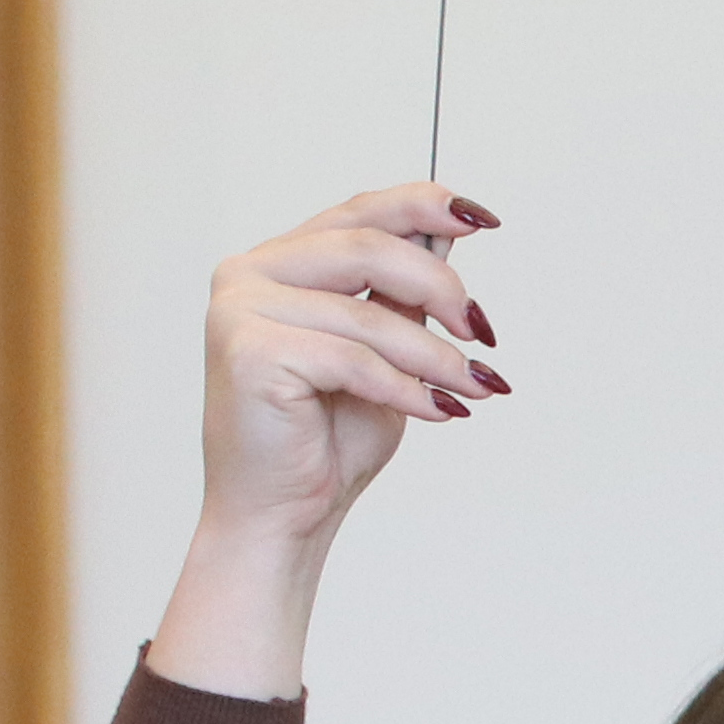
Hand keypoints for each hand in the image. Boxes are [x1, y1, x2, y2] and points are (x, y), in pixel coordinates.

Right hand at [148, 188, 505, 701]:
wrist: (281, 518)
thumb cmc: (325, 441)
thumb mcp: (382, 351)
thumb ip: (400, 295)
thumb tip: (448, 238)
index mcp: (276, 264)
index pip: (357, 213)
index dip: (422, 205)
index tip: (483, 218)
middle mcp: (248, 274)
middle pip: (366, 247)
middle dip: (440, 286)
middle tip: (482, 331)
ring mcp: (240, 310)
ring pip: (366, 313)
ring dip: (434, 354)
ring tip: (473, 385)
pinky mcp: (249, 353)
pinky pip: (352, 357)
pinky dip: (406, 386)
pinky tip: (436, 411)